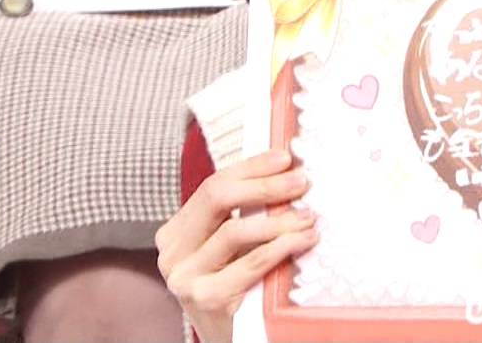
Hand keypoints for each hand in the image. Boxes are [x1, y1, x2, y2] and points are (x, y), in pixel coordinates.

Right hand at [156, 149, 317, 342]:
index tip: (284, 158)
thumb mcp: (232, 249)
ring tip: (308, 216)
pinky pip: (250, 263)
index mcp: (176, 233)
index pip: (212, 186)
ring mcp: (185, 277)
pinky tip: (303, 240)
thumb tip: (284, 171)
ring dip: (279, 219)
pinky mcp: (206, 298)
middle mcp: (173, 253)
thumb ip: (244, 215)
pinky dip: (281, 247)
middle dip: (264, 185)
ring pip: (235, 230)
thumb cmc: (237, 289)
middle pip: (218, 198)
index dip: (250, 167)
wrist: (234, 337)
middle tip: (301, 181)